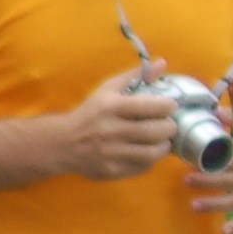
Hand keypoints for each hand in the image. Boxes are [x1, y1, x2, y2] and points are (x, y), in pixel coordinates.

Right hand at [60, 60, 181, 180]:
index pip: (151, 106)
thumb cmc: (90, 112)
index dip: (168, 106)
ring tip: (161, 140)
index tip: (170, 106)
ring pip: (152, 153)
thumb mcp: (108, 89)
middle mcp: (110, 130)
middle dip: (169, 127)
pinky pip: (142, 167)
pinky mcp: (111, 170)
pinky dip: (150, 160)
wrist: (62, 142)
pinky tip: (146, 151)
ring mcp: (110, 153)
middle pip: (156, 132)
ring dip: (163, 146)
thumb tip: (162, 63)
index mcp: (111, 107)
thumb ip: (136, 76)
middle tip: (168, 125)